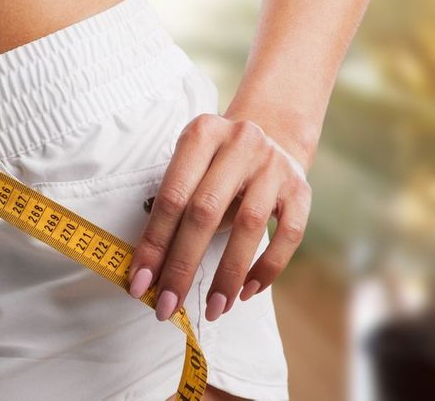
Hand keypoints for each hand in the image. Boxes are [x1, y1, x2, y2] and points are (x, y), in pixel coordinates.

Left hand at [126, 113, 310, 322]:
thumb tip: (150, 269)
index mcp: (201, 133)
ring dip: (227, 274)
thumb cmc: (215, 163)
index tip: (140, 283)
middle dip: (182, 265)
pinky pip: (288, 235)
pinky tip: (246, 291)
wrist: (272, 135)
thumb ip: (175, 205)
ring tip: (212, 307)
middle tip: (167, 305)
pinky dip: (267, 267)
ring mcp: (274, 166)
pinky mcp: (301, 189)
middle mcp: (240, 143)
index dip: (154, 243)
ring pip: (248, 226)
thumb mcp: (192, 165)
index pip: (171, 196)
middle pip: (204, 212)